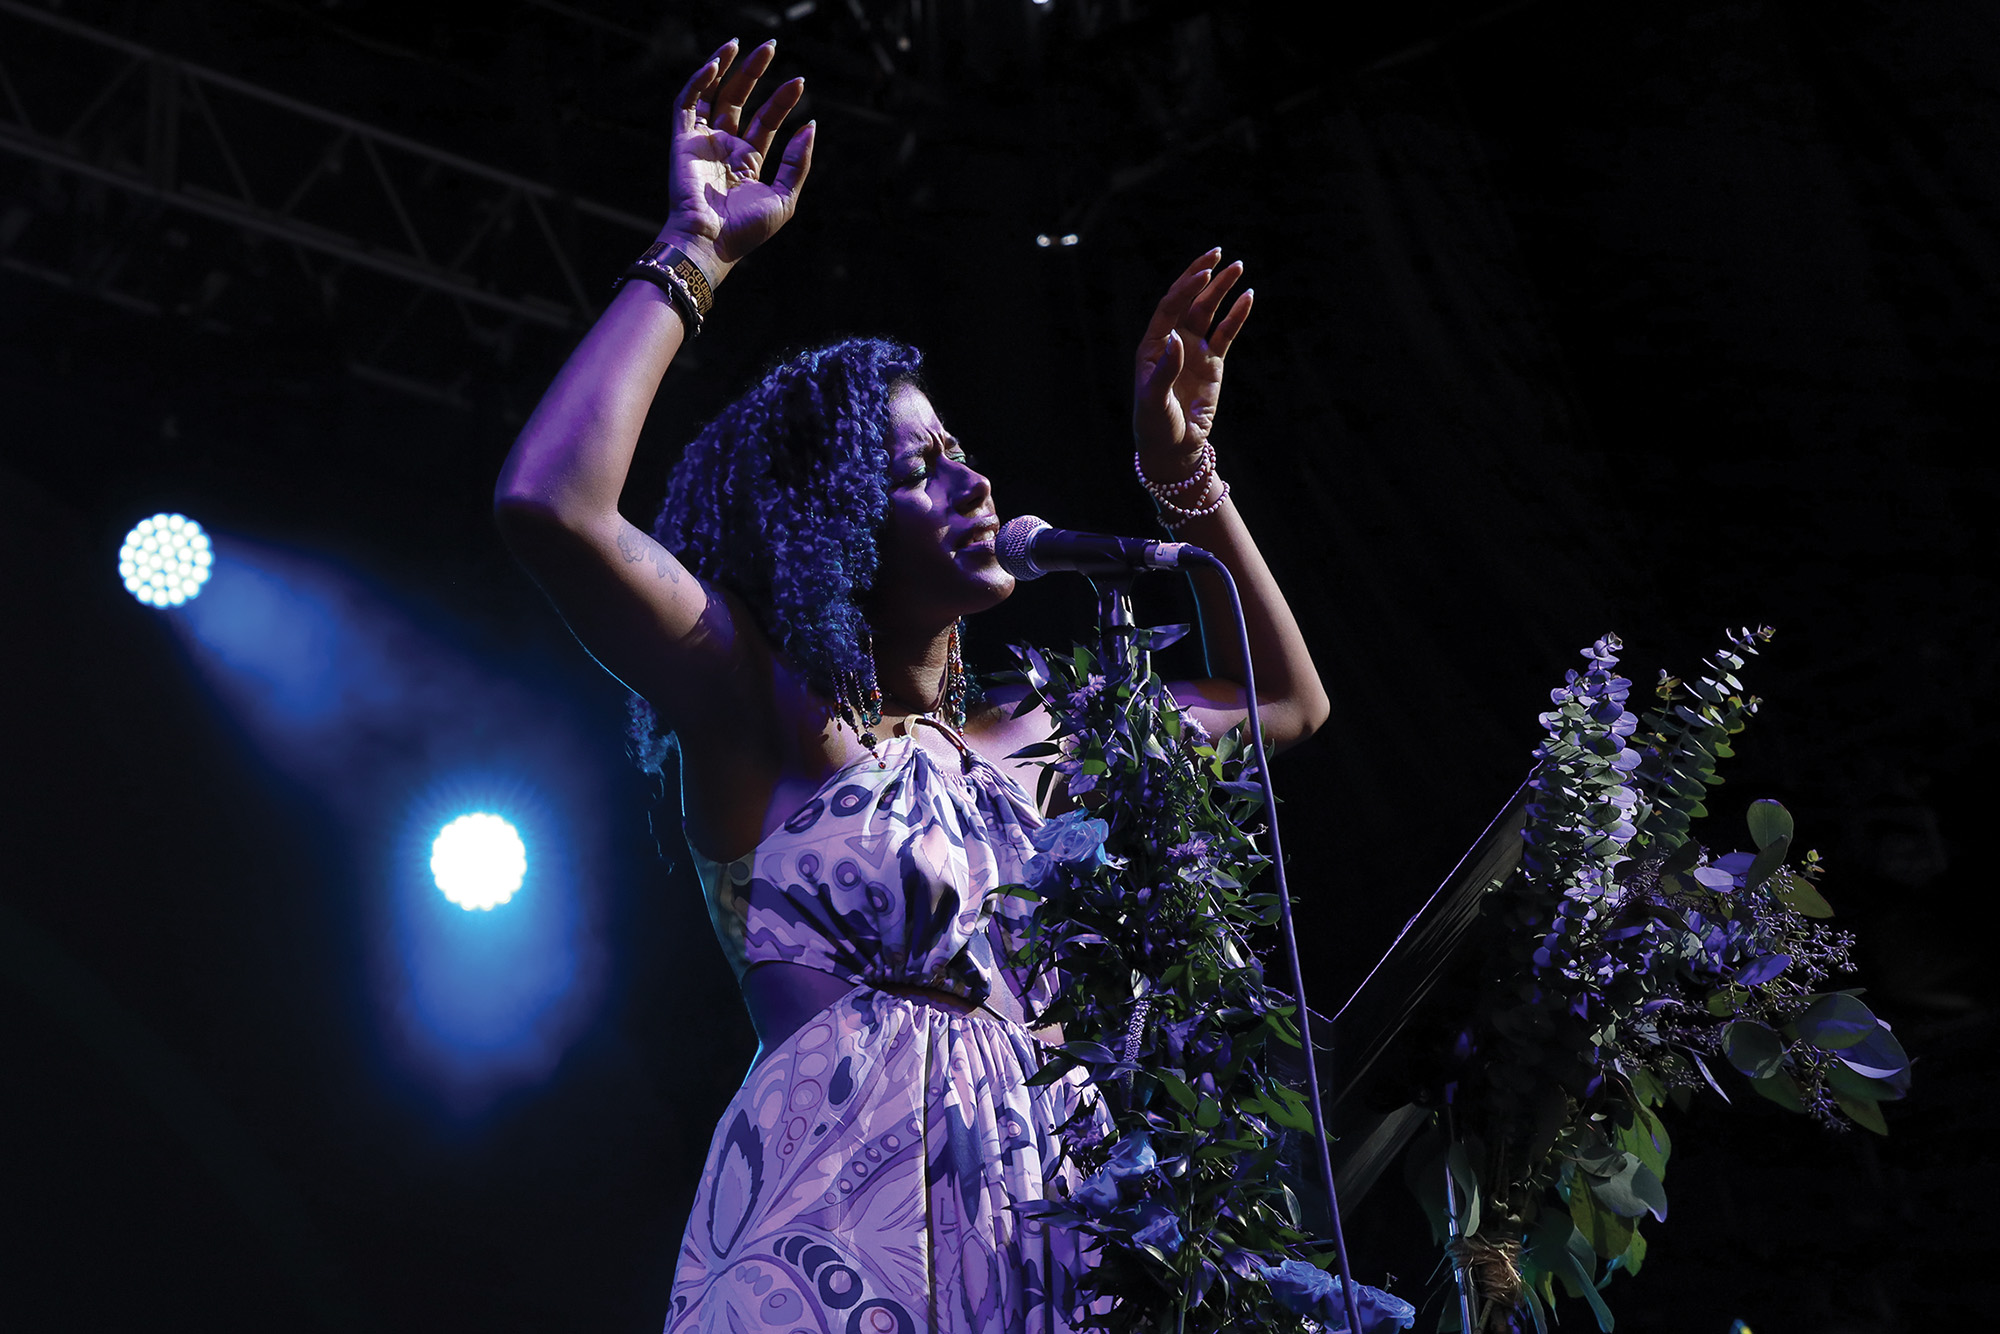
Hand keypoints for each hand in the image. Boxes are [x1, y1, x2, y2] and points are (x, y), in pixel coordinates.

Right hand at [660, 40, 814, 275]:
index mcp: (747, 161)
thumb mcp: (784, 197)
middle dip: (754, 73)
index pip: (765, 121)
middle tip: (770, 47)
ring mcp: (702, 142)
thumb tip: (809, 127)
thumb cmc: (746, 230)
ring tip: (741, 44)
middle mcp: (724, 147)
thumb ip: (797, 163)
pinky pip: (686, 103)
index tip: (799, 82)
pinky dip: (698, 82)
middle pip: (739, 100)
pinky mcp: (682, 141)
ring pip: (712, 94)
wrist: (710, 242)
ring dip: (725, 68)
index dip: (781, 100)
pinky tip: (716, 65)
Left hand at [1132, 249, 1252, 469]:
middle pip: (1189, 301)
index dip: (1186, 288)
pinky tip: (1248, 297)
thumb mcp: (1154, 400)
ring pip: (1209, 312)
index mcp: (1153, 346)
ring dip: (1222, 290)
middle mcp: (1172, 342)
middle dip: (1203, 277)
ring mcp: (1193, 351)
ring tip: (1239, 268)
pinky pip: (1226, 334)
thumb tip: (1179, 339)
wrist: (1173, 448)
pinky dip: (1237, 316)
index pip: (1169, 307)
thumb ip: (1167, 370)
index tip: (1204, 272)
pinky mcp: (1211, 363)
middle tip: (1219, 253)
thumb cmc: (1155, 425)